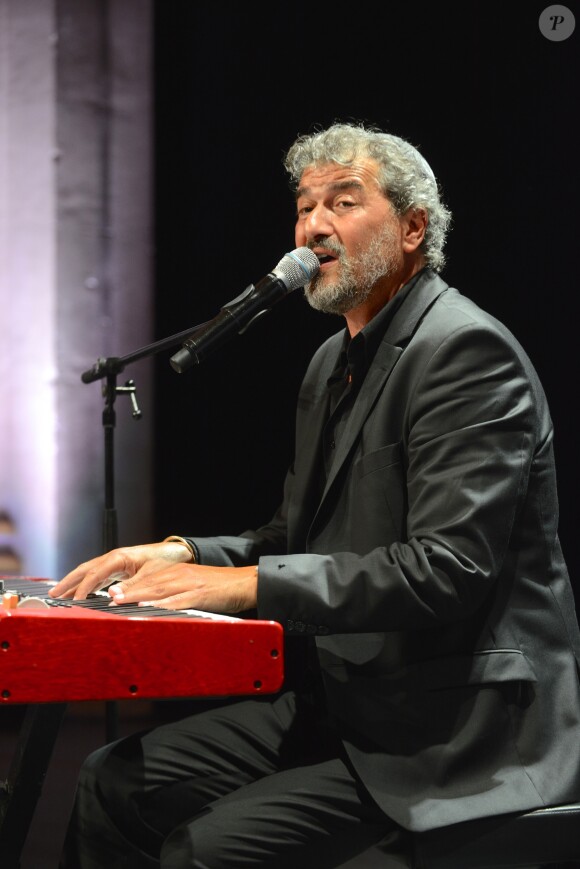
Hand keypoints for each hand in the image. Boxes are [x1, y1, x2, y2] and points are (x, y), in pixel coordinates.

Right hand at [48, 542, 193, 600]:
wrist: (177, 552)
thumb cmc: (165, 561)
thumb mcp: (151, 575)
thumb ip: (132, 586)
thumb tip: (112, 596)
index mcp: (119, 557)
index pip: (94, 573)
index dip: (83, 588)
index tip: (74, 602)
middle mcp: (114, 558)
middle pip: (85, 569)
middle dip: (68, 582)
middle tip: (53, 595)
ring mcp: (115, 562)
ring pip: (89, 572)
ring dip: (74, 583)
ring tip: (60, 595)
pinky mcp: (119, 568)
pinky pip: (97, 576)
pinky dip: (86, 584)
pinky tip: (81, 593)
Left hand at [107, 563, 258, 613]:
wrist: (244, 582)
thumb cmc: (219, 587)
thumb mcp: (193, 586)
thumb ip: (174, 594)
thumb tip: (154, 605)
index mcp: (177, 574)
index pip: (148, 580)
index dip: (129, 587)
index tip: (111, 594)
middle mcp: (179, 576)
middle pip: (149, 584)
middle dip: (128, 591)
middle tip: (109, 597)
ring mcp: (189, 585)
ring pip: (159, 590)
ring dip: (138, 595)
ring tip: (120, 601)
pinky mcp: (199, 595)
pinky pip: (178, 600)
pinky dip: (163, 604)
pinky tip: (151, 607)